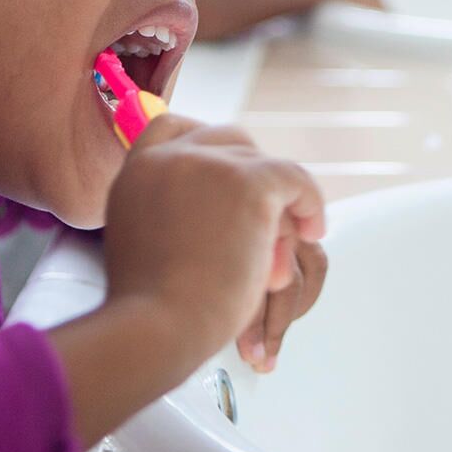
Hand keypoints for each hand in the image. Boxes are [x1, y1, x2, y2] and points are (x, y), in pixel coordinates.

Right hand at [104, 115, 325, 366]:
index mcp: (137, 171)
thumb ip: (163, 211)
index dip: (206, 144)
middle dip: (251, 172)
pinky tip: (314, 229)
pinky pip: (293, 177)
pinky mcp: (248, 183)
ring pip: (261, 163)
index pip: (172, 127)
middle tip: (270, 210)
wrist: (159, 325)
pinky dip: (309, 202)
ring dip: (276, 201)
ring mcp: (209, 165)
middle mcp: (170, 156)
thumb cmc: (150, 307)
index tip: (226, 167)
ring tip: (286, 242)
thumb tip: (205, 208)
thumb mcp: (137, 242)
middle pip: (226, 138)